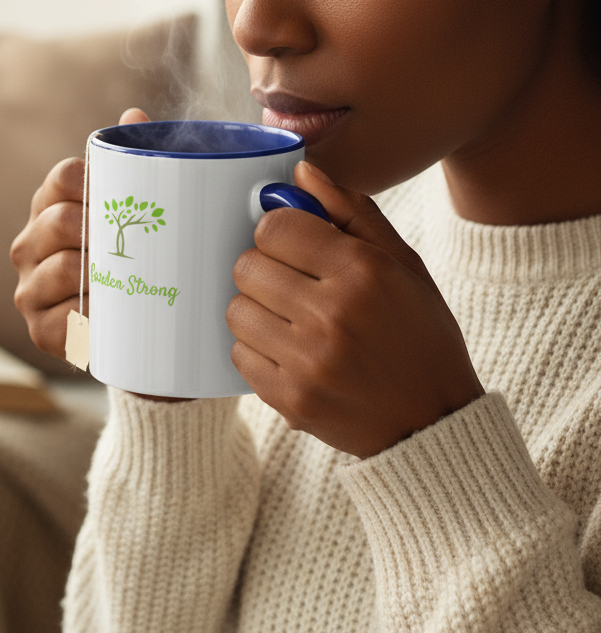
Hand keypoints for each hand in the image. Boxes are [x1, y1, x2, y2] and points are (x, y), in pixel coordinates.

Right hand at [11, 108, 149, 359]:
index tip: (131, 197)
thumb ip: (132, 167)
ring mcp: (30, 289)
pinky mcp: (41, 329)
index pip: (65, 177)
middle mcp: (29, 246)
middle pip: (63, 220)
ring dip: (103, 273)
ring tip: (132, 279)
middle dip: (103, 229)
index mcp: (48, 208)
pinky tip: (115, 314)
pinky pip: (68, 315)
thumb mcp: (132, 215)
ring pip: (65, 267)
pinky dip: (96, 314)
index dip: (98, 181)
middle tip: (141, 242)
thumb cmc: (130, 263)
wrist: (134, 333)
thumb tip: (134, 115)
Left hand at [227, 161, 483, 457]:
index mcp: (362, 272)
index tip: (292, 244)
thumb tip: (300, 174)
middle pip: (246, 267)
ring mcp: (308, 361)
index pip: (274, 228)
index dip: (277, 232)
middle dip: (264, 269)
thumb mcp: (404, 265)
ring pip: (237, 310)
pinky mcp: (289, 398)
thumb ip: (351, 212)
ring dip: (256, 309)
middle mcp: (332, 315)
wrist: (432, 422)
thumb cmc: (420, 335)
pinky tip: (289, 352)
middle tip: (290, 283)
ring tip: (289, 319)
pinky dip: (257, 350)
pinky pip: (239, 354)